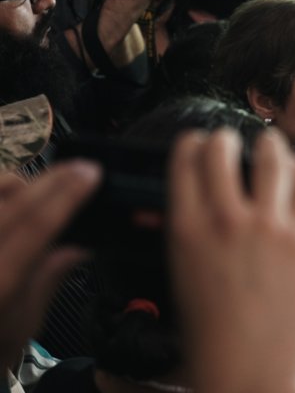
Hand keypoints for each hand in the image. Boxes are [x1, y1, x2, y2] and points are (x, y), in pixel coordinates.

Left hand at [0, 163, 99, 370]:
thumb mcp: (25, 322)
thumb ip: (49, 276)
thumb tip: (81, 243)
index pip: (37, 225)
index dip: (68, 194)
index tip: (92, 173)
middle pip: (11, 200)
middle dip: (51, 178)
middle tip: (79, 167)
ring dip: (16, 182)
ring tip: (38, 188)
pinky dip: (2, 194)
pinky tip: (13, 198)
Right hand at [169, 129, 294, 392]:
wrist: (255, 378)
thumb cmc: (215, 341)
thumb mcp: (184, 282)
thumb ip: (192, 237)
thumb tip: (197, 209)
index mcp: (187, 231)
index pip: (186, 160)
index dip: (193, 144)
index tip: (199, 142)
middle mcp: (227, 221)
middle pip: (224, 149)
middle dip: (227, 140)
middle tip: (233, 141)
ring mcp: (271, 228)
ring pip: (272, 158)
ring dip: (269, 146)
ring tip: (271, 146)